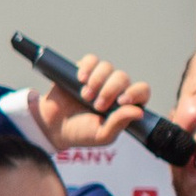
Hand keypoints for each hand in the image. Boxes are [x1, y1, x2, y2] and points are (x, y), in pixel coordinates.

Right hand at [28, 51, 148, 151]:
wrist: (53, 127)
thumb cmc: (81, 133)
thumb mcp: (102, 135)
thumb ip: (119, 123)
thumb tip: (139, 112)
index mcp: (124, 105)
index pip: (141, 91)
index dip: (135, 93)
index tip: (122, 101)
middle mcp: (115, 89)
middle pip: (122, 77)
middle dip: (110, 90)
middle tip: (97, 105)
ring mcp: (99, 78)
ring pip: (107, 67)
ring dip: (97, 81)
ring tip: (85, 96)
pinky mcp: (84, 70)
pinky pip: (91, 60)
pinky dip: (87, 68)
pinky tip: (80, 79)